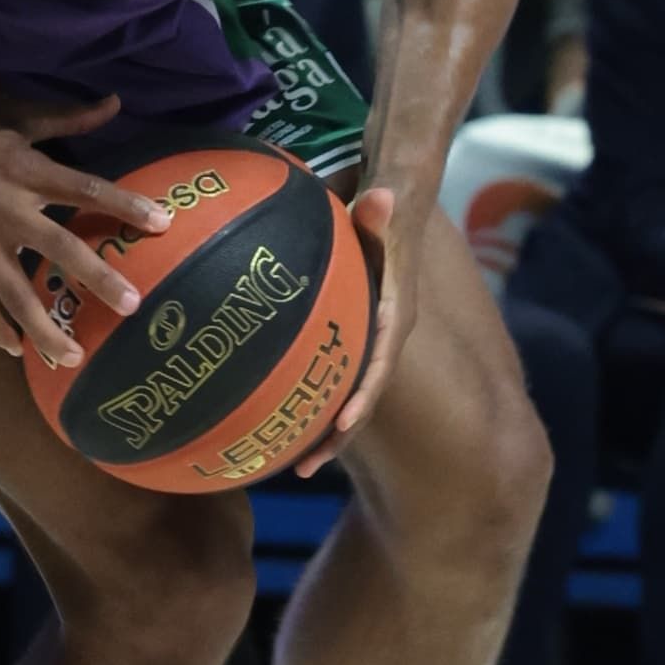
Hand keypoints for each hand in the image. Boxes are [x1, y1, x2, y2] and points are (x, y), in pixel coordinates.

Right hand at [0, 98, 161, 367]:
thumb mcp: (13, 115)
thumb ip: (67, 117)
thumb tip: (115, 102)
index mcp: (26, 170)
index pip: (86, 189)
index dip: (125, 204)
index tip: (162, 223)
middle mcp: (8, 210)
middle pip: (61, 249)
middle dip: (97, 279)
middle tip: (131, 305)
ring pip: (16, 293)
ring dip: (46, 328)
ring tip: (73, 356)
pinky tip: (14, 349)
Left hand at [307, 180, 418, 453]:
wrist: (397, 196)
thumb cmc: (389, 201)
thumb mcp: (387, 203)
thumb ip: (381, 209)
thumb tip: (380, 197)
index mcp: (394, 315)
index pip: (380, 366)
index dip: (362, 399)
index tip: (342, 430)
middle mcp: (382, 334)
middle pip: (360, 394)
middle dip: (335, 434)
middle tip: (302, 469)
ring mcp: (365, 335)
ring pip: (342, 388)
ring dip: (317, 421)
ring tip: (281, 455)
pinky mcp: (348, 327)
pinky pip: (327, 365)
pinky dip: (304, 387)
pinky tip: (267, 403)